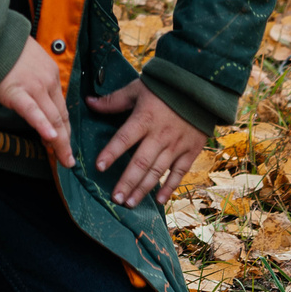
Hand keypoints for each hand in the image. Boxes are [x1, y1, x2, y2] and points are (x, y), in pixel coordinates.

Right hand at [0, 43, 72, 166]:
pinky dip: (43, 125)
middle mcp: (48, 82)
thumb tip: (39, 99)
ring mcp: (34, 87)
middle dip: (66, 140)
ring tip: (64, 159)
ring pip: (52, 118)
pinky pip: (32, 112)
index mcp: (52, 75)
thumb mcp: (33, 61)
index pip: (62, 107)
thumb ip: (39, 79)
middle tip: (69, 160)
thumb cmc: (8, 49)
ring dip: (60, 141)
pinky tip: (50, 138)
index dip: (65, 128)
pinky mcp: (17, 92)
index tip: (65, 142)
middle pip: (61, 116)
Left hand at [90, 79, 206, 207]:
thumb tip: (88, 101)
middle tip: (115, 199)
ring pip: (157, 171)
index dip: (111, 153)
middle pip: (141, 162)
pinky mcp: (191, 150)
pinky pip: (179, 172)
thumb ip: (114, 100)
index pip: (124, 138)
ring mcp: (177, 145)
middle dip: (127, 182)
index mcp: (145, 119)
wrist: (201, 89)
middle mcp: (160, 135)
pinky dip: (169, 187)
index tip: (99, 167)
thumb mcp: (137, 89)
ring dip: (143, 189)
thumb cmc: (165, 88)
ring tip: (129, 203)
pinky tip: (159, 200)